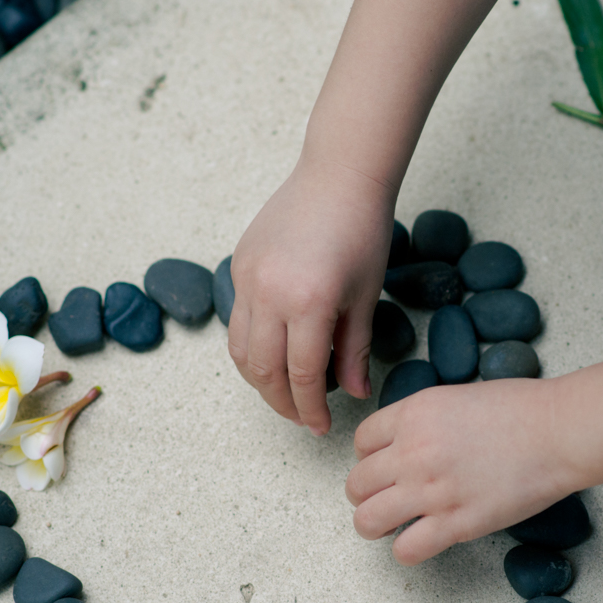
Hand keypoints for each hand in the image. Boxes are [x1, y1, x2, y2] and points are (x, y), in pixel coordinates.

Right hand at [226, 161, 395, 434]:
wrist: (339, 176)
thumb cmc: (363, 231)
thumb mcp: (365, 296)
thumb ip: (355, 349)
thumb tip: (357, 394)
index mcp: (308, 303)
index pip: (303, 376)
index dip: (311, 409)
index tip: (321, 426)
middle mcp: (269, 293)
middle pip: (264, 371)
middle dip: (282, 402)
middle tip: (302, 416)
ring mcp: (248, 278)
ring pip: (240, 350)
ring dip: (259, 379)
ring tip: (284, 391)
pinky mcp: (239, 265)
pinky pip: (237, 319)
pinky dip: (251, 345)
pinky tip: (274, 351)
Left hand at [346, 377, 580, 563]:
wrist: (559, 432)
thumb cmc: (522, 410)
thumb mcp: (458, 397)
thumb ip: (426, 420)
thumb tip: (411, 441)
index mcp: (414, 414)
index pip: (361, 442)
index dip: (370, 458)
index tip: (385, 466)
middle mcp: (413, 452)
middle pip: (356, 484)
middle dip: (367, 494)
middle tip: (388, 497)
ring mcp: (432, 490)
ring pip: (367, 520)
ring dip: (375, 525)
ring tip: (392, 524)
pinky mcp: (455, 523)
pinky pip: (405, 550)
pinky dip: (407, 550)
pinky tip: (423, 540)